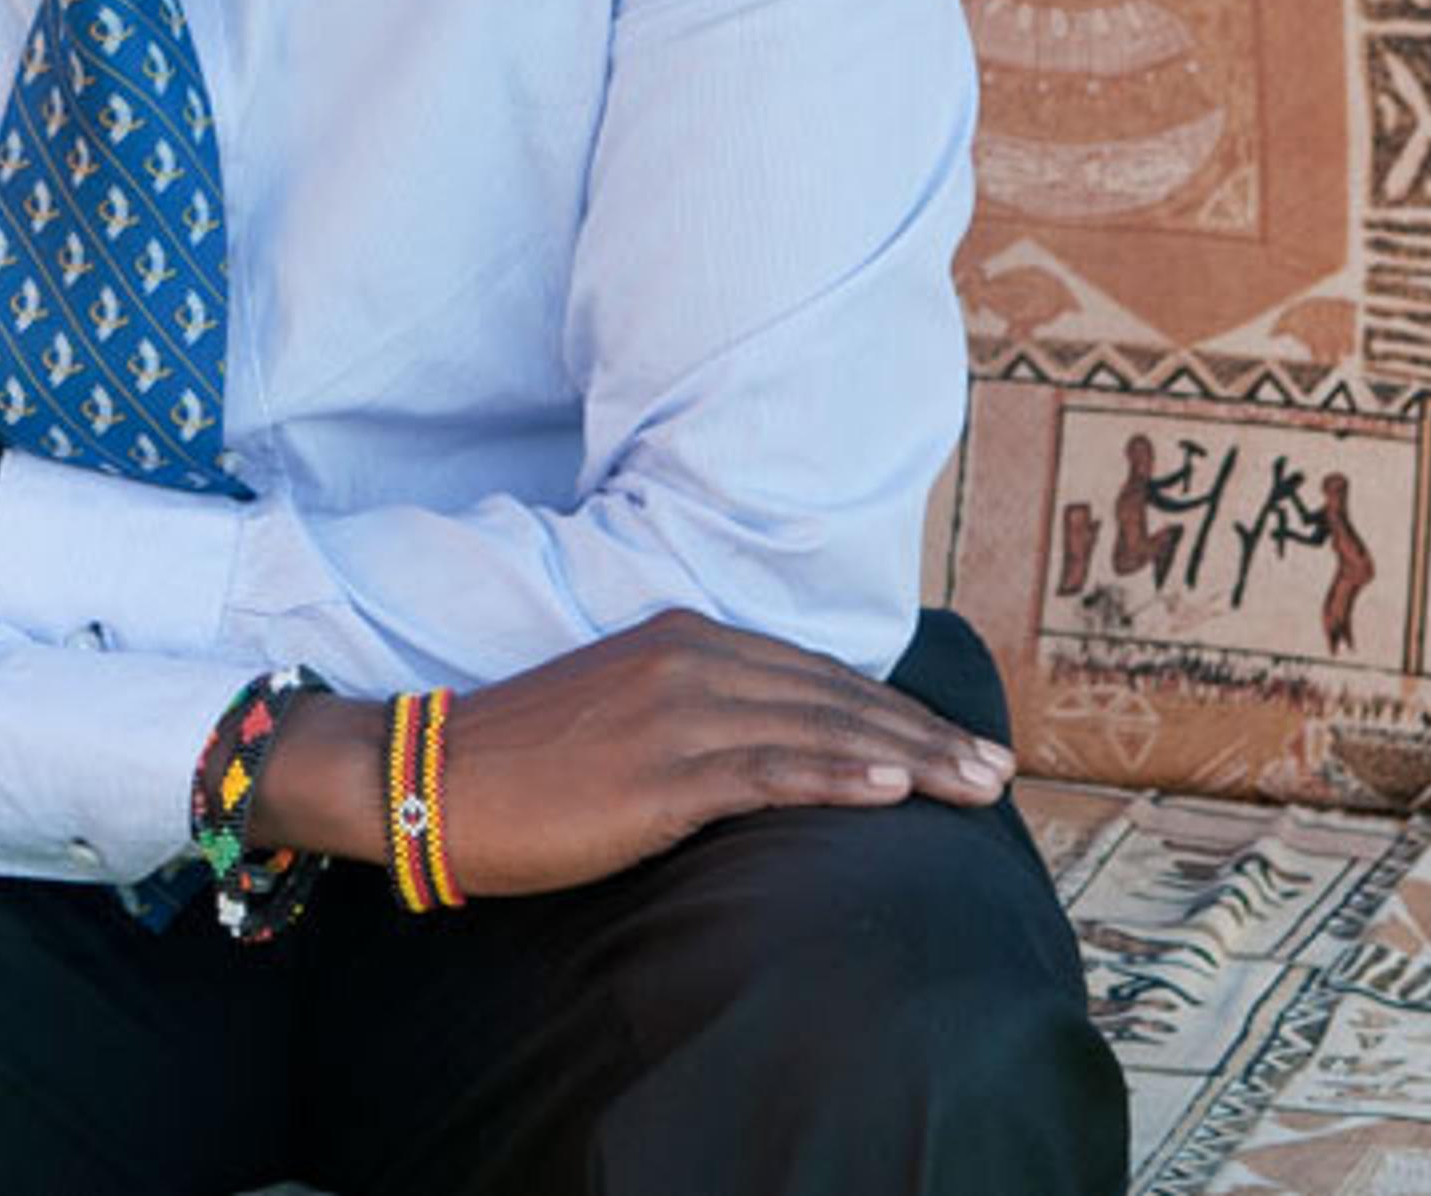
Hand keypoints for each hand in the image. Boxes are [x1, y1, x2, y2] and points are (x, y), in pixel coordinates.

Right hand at [249, 610, 1013, 894]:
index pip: (818, 673)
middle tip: (999, 770)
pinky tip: (894, 790)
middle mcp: (692, 660)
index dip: (897, 707)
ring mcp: (677, 712)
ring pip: (821, 727)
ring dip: (910, 758)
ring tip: (976, 786)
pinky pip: (767, 770)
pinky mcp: (659, 771)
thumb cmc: (526, 764)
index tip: (959, 742)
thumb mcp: (625, 716)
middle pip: (837, 694)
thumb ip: (700, 717)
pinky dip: (837, 774)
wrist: (430, 776)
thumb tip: (771, 753)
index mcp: (686, 640)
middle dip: (926, 733)